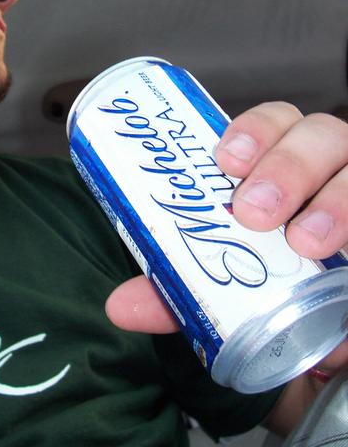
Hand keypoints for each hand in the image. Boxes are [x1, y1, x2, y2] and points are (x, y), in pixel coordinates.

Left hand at [106, 102, 347, 336]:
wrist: (329, 325)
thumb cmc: (275, 284)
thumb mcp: (226, 283)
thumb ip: (179, 289)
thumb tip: (121, 305)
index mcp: (282, 163)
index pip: (275, 121)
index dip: (253, 129)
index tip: (224, 160)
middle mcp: (330, 168)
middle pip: (322, 134)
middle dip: (286, 165)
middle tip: (253, 212)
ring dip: (336, 200)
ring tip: (305, 240)